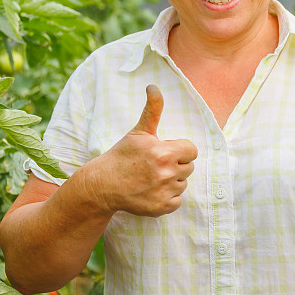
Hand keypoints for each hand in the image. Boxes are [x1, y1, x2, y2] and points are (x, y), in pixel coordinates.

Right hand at [94, 85, 197, 216]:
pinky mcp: (161, 208)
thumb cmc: (123, 155)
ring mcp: (164, 192)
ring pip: (183, 183)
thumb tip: (153, 86)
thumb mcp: (139, 132)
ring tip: (152, 177)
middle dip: (176, 164)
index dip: (179, 149)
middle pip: (189, 167)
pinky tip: (152, 191)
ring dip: (172, 181)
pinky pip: (178, 201)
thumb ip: (153, 110)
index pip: (192, 150)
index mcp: (163, 153)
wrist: (103, 185)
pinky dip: (168, 197)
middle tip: (155, 165)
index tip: (165, 151)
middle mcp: (166, 174)